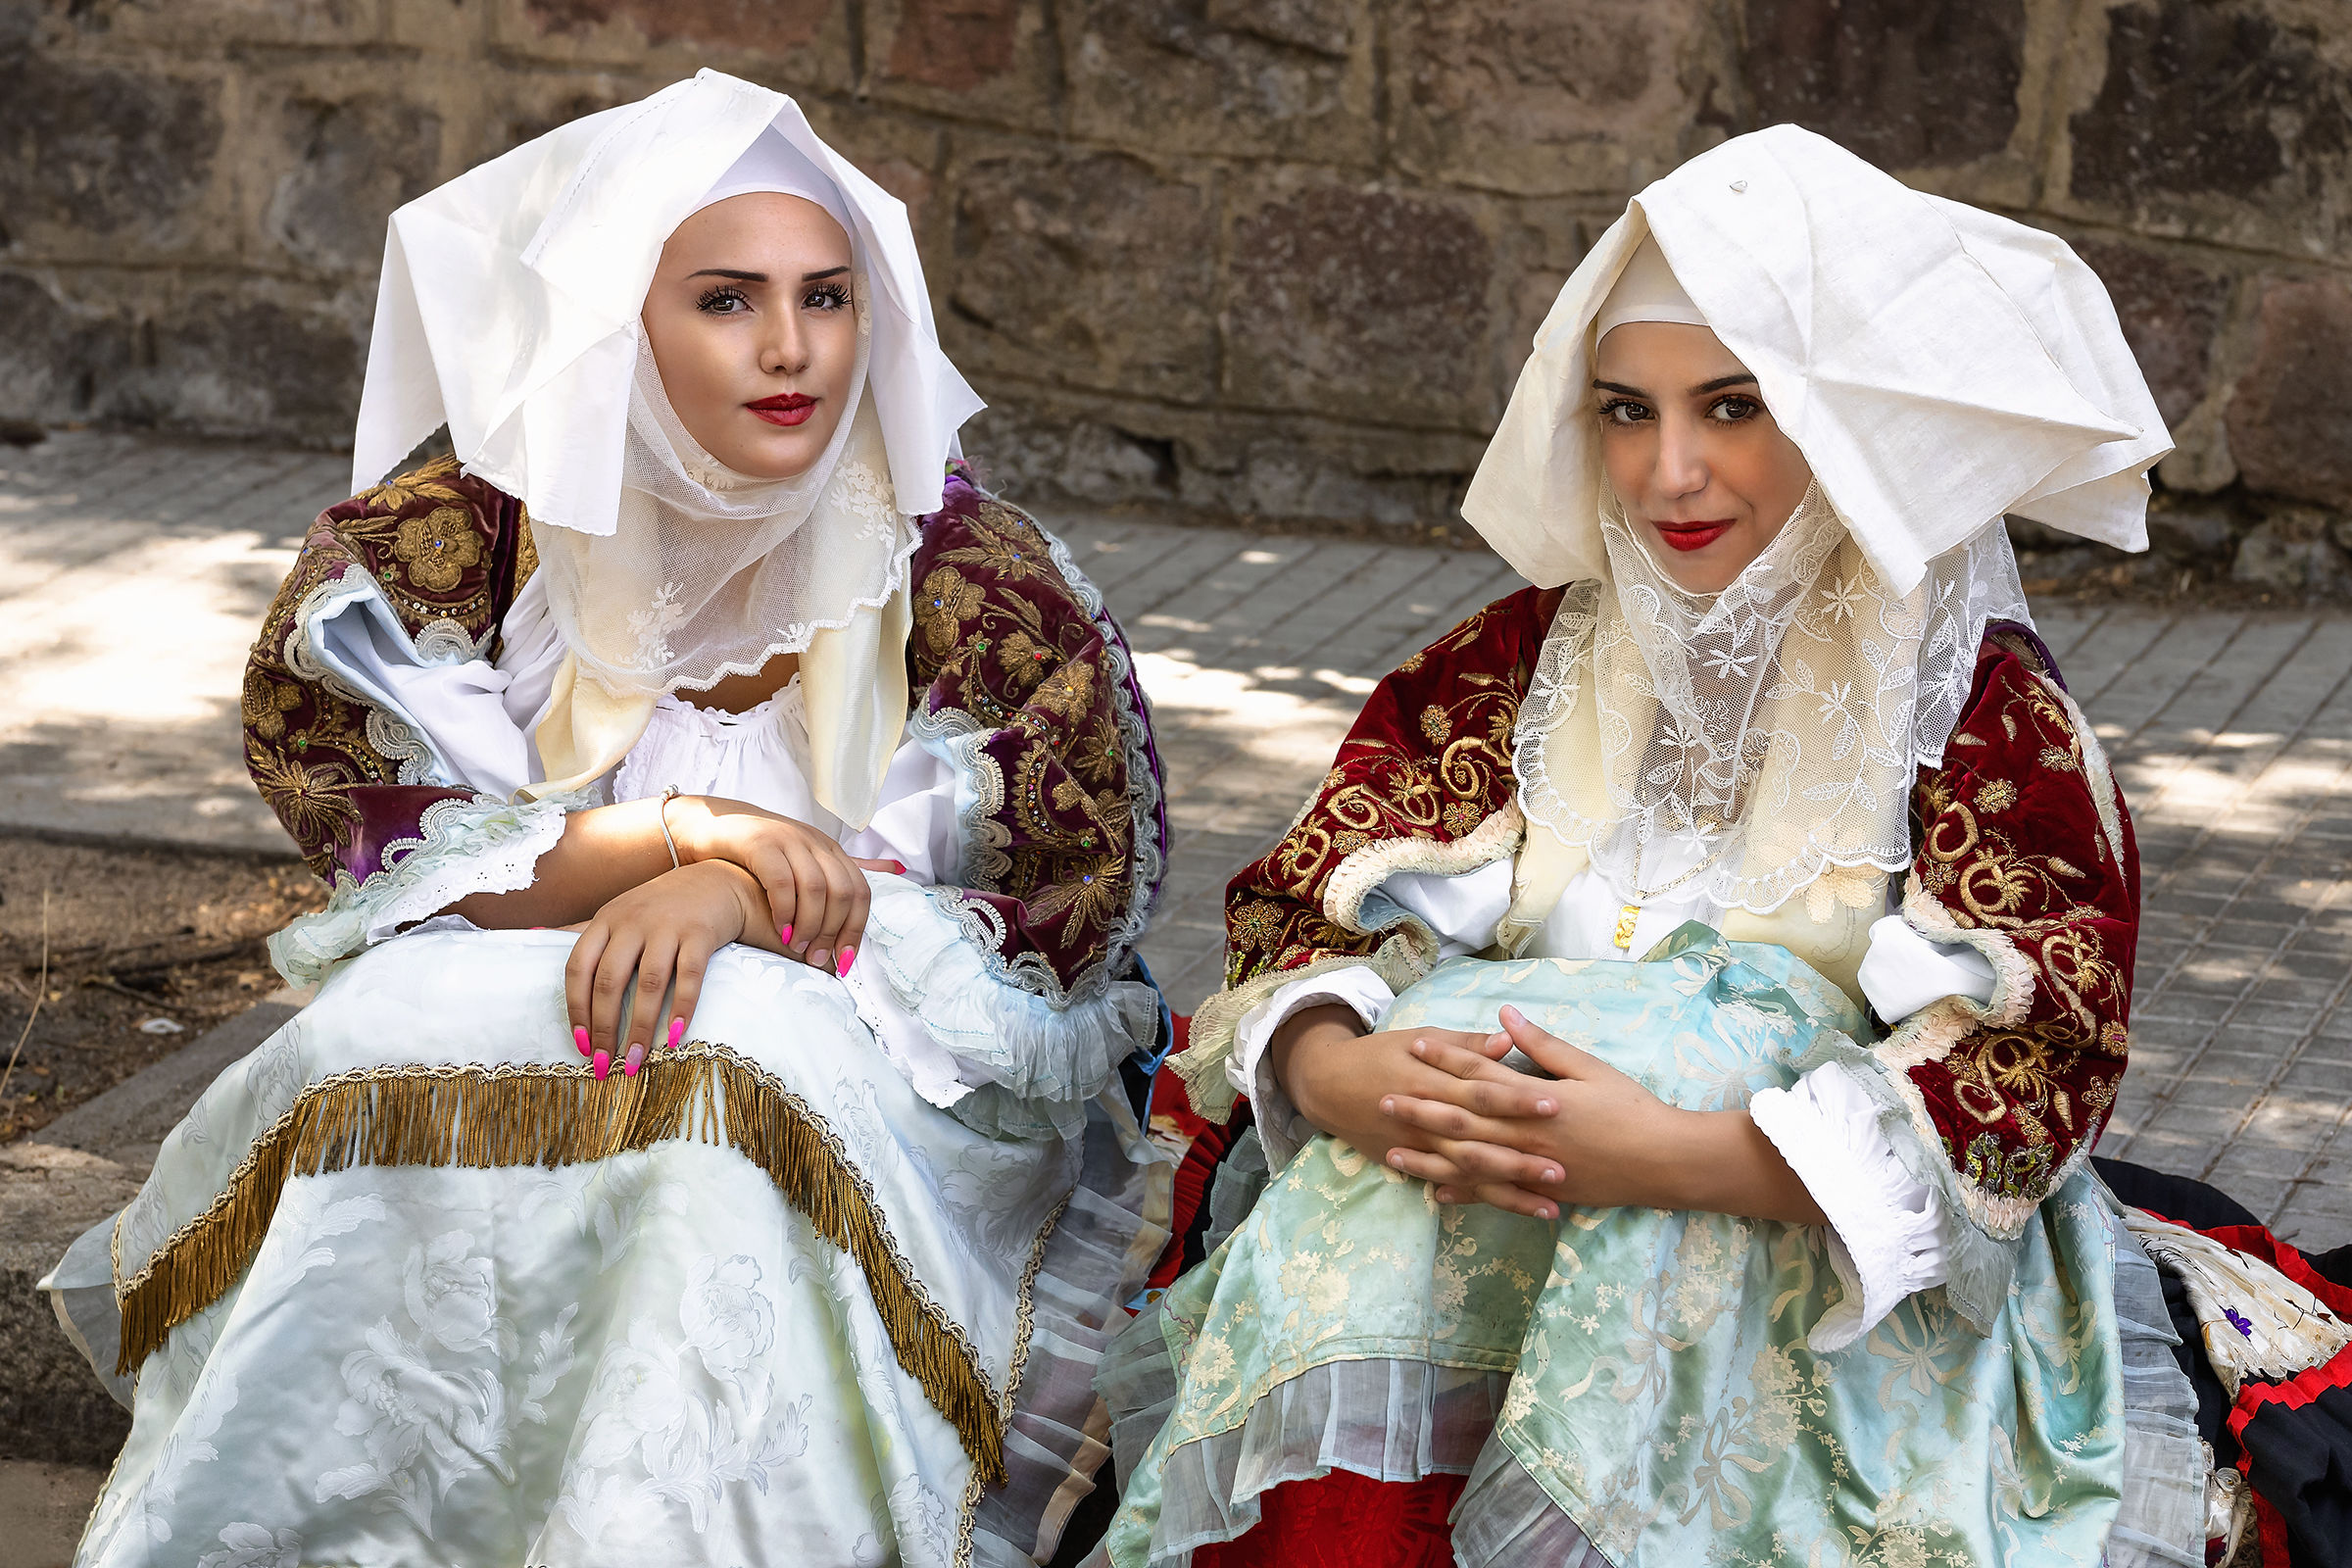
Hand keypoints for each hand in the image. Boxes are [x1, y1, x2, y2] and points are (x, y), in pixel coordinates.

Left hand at [564, 858, 770, 1078]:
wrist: (716, 882)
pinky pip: (689, 976)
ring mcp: (667, 927)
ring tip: (634, 1059)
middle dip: (604, 1027)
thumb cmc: (660, 905)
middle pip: (609, 980)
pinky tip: (675, 1036)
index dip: (576, 1008)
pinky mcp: (699, 934)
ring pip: (647, 983)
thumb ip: (579, 929)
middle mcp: (633, 922)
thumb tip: (532, 935)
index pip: (579, 967)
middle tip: (603, 1063)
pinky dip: (681, 1008)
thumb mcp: (617, 911)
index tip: (580, 1043)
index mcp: (606, 920)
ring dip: (639, 1026)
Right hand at [668, 796, 896, 976]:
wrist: (714, 827)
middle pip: (842, 892)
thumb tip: (898, 869)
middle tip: (816, 959)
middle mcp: (815, 842)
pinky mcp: (760, 843)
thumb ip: (846, 870)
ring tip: (796, 948)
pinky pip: (782, 880)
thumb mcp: (808, 860)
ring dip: (810, 924)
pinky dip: (785, 909)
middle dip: (833, 932)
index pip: (860, 893)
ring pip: (816, 888)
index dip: (856, 929)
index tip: (844, 961)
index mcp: (830, 850)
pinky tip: (779, 928)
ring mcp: (789, 840)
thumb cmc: (762, 855)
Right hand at [1268, 1004, 1559, 1188]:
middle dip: (1520, 1157)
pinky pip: (1449, 1185)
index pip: (1482, 1091)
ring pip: (1467, 1172)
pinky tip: (1509, 1209)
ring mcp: (1417, 1146)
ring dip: (1508, 1189)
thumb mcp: (1421, 1038)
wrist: (1327, 1083)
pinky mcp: (1410, 1163)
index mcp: (1433, 1079)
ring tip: (1549, 1205)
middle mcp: (1426, 1117)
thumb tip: (1508, 1041)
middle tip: (1562, 1169)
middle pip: (1478, 1139)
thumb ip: (1466, 1045)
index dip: (1517, 1099)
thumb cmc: (1382, 1054)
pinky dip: (1477, 1198)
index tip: (1557, 1104)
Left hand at [1382, 1006, 1826, 1225]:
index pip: (1481, 1072)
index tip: (1413, 1045)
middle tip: (1381, 1099)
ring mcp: (1529, 1167)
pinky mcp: (1539, 1191)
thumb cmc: (1630, 1107)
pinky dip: (1464, 1193)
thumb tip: (1505, 1016)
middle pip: (1462, 1118)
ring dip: (1429, 1155)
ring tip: (1392, 1149)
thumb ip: (1542, 1045)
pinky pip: (1493, 1194)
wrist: (1665, 1161)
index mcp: (1535, 1098)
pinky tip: (1435, 1193)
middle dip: (1420, 1108)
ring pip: (1468, 1161)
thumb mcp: (1588, 1067)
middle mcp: (1525, 1134)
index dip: (1445, 1058)